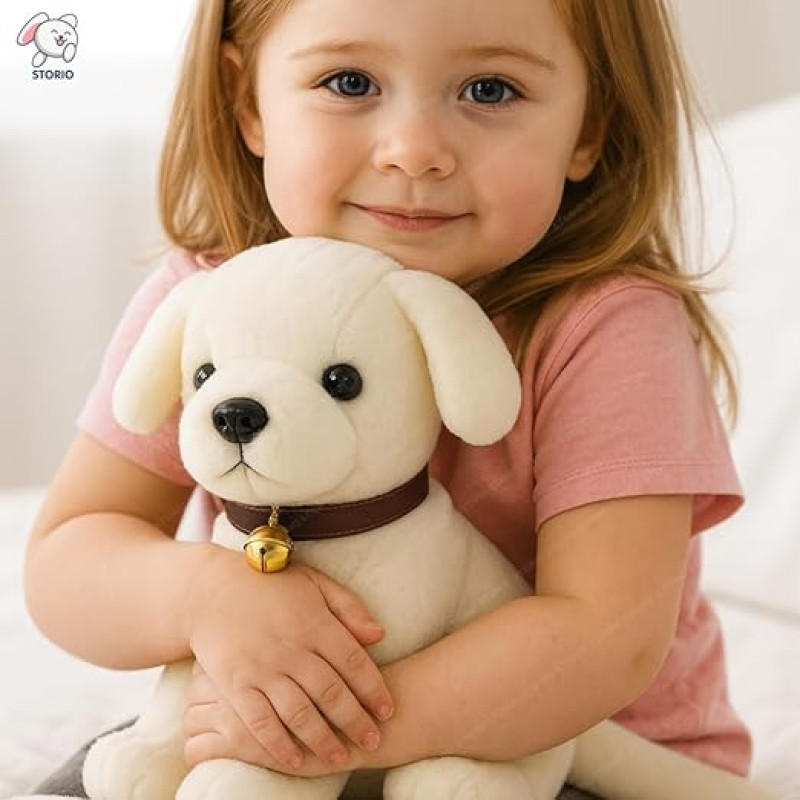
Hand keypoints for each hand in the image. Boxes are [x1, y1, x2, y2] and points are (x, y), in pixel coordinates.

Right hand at [187, 550, 392, 770]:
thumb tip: (379, 635)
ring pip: (300, 713)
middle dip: (356, 721)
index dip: (374, 689)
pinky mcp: (235, 685)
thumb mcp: (315, 584)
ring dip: (323, 740)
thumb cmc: (270, 585)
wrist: (212, 589)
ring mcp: (262, 669)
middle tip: (374, 741)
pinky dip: (278, 744)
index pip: (354, 662)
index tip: (387, 710)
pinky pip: (260, 722)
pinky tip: (294, 760)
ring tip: (341, 758)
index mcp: (315, 624)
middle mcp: (292, 649)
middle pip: (332, 693)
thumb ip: (349, 608)